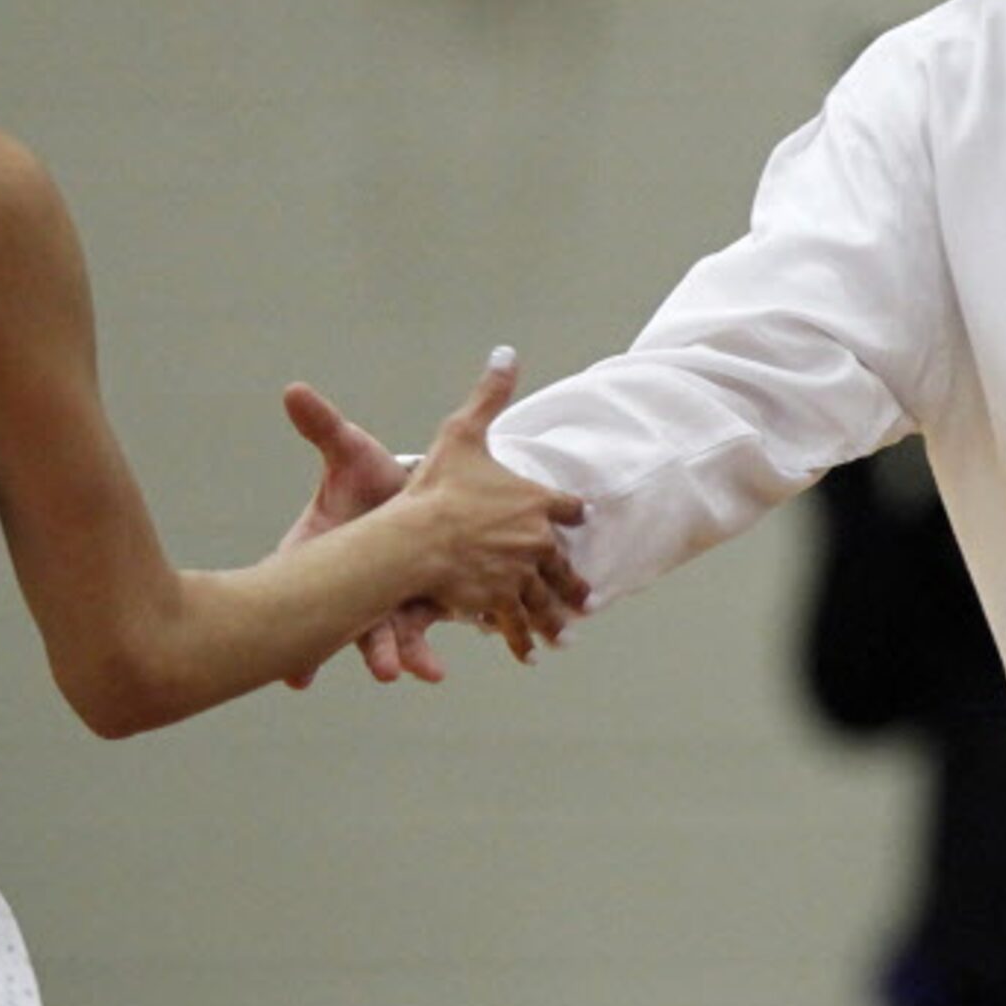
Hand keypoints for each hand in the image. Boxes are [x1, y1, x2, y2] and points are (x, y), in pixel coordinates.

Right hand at [277, 381, 442, 685]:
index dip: (271, 607)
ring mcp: (377, 604)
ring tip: (393, 671)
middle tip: (303, 675)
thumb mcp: (351, 454)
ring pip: (373, 636)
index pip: (290, 577)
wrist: (422, 501)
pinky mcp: (412, 611)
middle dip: (318, 647)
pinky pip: (413, 637)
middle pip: (326, 620)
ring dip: (381, 654)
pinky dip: (420, 656)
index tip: (253, 629)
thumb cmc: (374, 480)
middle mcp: (343, 585)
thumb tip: (294, 389)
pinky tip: (431, 671)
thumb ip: (325, 429)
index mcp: (317, 548)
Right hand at [401, 349, 590, 661]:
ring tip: (567, 631)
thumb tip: (506, 352)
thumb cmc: (438, 485)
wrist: (419, 535)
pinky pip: (516, 623)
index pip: (567, 507)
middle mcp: (537, 541)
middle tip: (586, 597)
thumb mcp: (464, 431)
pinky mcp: (500, 601)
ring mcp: (521, 574)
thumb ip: (489, 394)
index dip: (570, 511)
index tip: (577, 517)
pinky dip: (524, 638)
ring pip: (545, 599)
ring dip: (556, 616)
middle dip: (571, 581)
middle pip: (562, 565)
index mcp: (536, 501)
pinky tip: (532, 653)